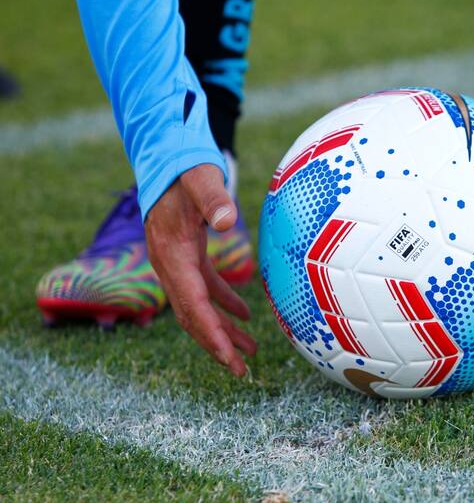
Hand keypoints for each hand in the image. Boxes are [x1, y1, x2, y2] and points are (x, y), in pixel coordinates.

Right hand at [145, 164, 256, 375]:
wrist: (166, 157)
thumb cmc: (184, 168)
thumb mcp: (200, 180)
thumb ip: (212, 199)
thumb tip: (226, 221)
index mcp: (172, 256)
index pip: (192, 305)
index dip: (211, 334)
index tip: (228, 359)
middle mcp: (170, 265)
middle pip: (193, 316)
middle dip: (217, 346)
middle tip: (242, 372)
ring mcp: (177, 263)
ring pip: (200, 307)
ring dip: (223, 331)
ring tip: (250, 354)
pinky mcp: (188, 255)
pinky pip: (205, 289)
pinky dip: (224, 305)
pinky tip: (245, 317)